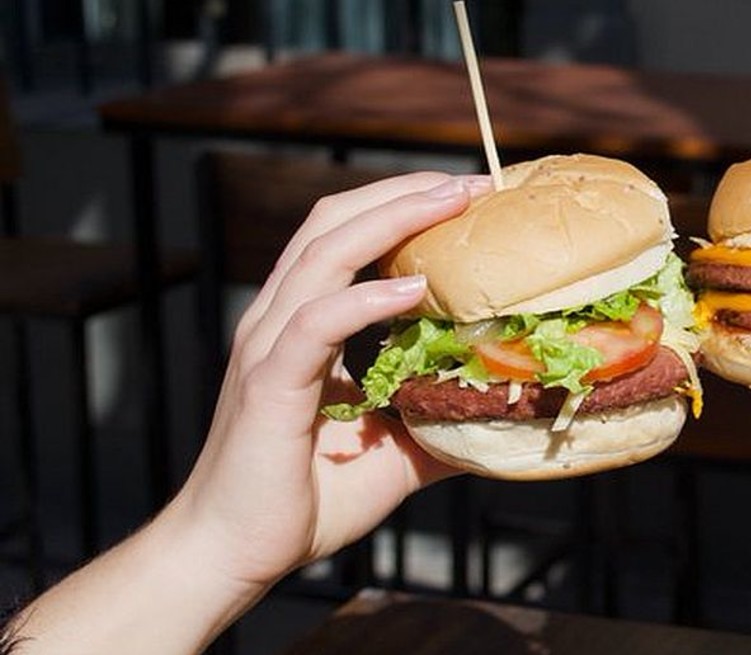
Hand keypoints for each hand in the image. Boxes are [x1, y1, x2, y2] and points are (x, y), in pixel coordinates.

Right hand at [162, 172, 491, 589]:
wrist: (233, 553)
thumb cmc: (306, 501)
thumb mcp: (395, 454)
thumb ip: (439, 423)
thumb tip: (503, 415)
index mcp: (304, 325)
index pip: (348, 237)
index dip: (404, 207)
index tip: (471, 197)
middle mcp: (280, 321)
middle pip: (334, 221)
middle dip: (405, 192)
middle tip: (474, 183)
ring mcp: (269, 347)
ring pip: (325, 253)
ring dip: (392, 219)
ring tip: (453, 202)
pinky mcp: (269, 384)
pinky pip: (316, 324)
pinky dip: (364, 298)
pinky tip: (413, 289)